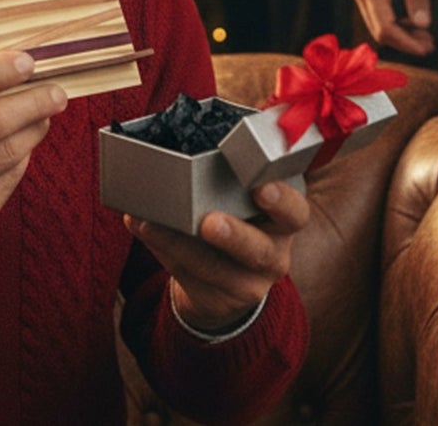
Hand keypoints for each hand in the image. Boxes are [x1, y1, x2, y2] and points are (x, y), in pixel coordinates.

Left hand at [125, 180, 307, 332]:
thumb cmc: (235, 214)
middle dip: (235, 236)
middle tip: (209, 222)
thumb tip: (181, 137)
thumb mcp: (243, 196)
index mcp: (284, 220)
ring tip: (149, 222)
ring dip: (179, 244)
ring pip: (216, 270)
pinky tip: (142, 228)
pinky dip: (162, 250)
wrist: (229, 274)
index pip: (295, 211)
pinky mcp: (220, 300)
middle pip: (261, 250)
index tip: (261, 187)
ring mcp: (250, 283)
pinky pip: (190, 278)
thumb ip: (229, 174)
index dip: (282, 200)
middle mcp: (274, 254)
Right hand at [350, 0, 433, 55]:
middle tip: (430, 43)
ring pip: (377, 23)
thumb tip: (423, 24)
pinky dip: (394, 22)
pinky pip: (377, 13)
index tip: (427, 47)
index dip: (407, 43)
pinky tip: (411, 21)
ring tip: (424, 34)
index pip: (385, 28)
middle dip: (404, 41)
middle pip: (379, 31)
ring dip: (400, 33)